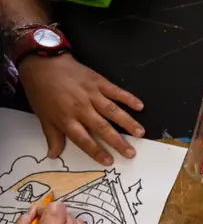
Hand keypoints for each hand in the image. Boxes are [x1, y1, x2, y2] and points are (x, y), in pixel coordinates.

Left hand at [20, 53, 144, 165]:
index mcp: (66, 119)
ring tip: (140, 133)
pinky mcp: (99, 82)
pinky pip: (116, 91)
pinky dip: (129, 98)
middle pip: (102, 128)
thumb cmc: (41, 91)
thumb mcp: (43, 116)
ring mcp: (92, 94)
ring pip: (113, 111)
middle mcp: (81, 108)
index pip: (84, 140)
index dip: (97, 151)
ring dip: (128, 122)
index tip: (109, 161)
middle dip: (118, 142)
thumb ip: (52, 136)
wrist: (43, 63)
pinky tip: (140, 106)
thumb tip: (53, 155)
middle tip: (131, 153)